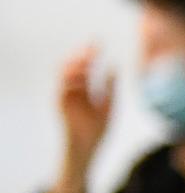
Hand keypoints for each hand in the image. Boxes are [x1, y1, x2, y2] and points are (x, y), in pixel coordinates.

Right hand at [47, 46, 111, 192]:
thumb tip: (115, 66)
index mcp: (83, 89)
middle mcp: (72, 91)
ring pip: (64, 75)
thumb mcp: (108, 106)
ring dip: (75, 66)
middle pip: (71, 66)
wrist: (88, 151)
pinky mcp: (62, 108)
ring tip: (88, 60)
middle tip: (93, 48)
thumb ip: (110, 88)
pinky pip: (63, 90)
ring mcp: (65, 98)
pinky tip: (84, 78)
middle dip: (81, 55)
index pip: (84, 66)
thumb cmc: (97, 130)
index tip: (98, 41)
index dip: (89, 53)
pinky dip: (71, 82)